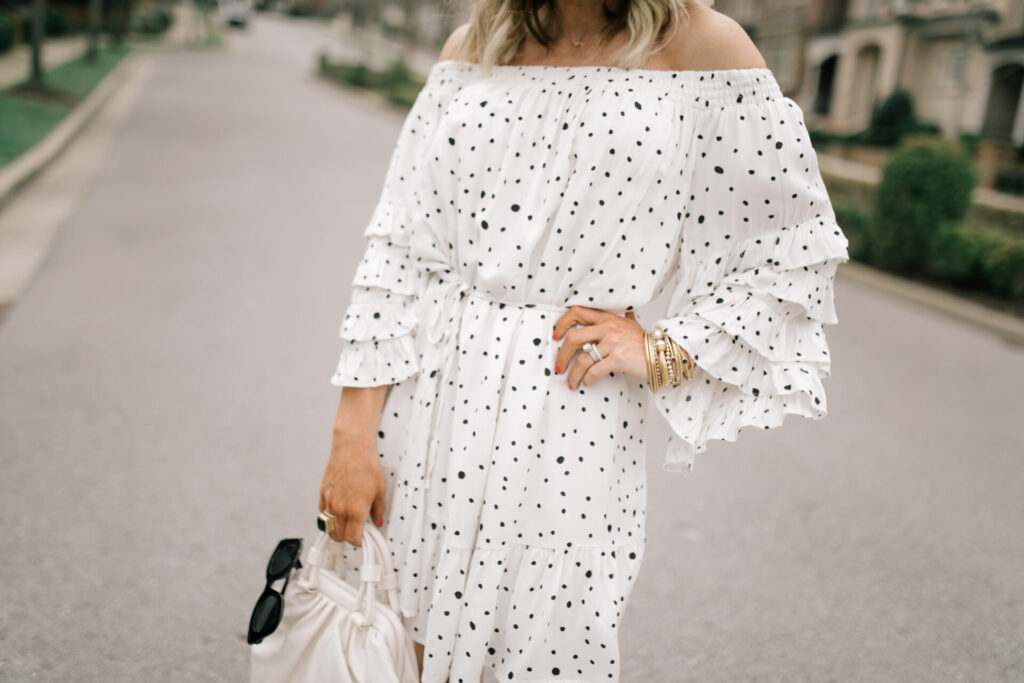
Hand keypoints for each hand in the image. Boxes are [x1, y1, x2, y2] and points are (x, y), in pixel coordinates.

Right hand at [319, 430, 385, 546]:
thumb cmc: (367, 465)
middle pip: (339, 535)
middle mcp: (340, 508)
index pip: (353, 538)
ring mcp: (329, 501)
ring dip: (336, 528)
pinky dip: (328, 516)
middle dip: (347, 537)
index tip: (363, 538)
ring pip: (328, 526)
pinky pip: (322, 512)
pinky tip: (338, 510)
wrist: (352, 447)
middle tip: (356, 531)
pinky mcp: (322, 493)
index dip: (359, 542)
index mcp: (356, 510)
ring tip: (346, 523)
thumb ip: (378, 510)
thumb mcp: (380, 490)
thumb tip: (377, 522)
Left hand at [553, 306, 646, 389]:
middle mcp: (608, 328)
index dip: (562, 324)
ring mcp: (613, 343)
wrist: (664, 355)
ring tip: (572, 382)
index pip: (577, 313)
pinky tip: (588, 383)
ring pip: (582, 359)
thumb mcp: (633, 325)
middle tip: (559, 367)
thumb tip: (627, 311)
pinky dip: (588, 379)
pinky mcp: (618, 359)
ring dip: (574, 373)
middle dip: (561, 355)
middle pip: (573, 338)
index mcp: (608, 318)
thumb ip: (625, 318)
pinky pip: (595, 371)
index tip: (555, 336)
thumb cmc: (646, 343)